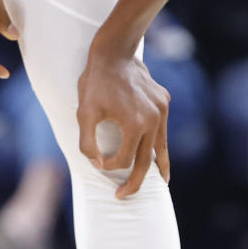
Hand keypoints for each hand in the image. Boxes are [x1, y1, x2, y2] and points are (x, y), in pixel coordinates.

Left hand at [77, 45, 169, 198]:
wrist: (114, 52)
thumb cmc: (95, 83)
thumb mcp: (83, 113)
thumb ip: (87, 143)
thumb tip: (97, 164)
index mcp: (135, 124)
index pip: (123, 158)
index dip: (108, 165)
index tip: (98, 163)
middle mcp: (153, 120)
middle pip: (146, 161)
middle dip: (134, 182)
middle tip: (123, 196)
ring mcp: (162, 110)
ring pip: (161, 147)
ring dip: (158, 167)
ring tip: (160, 183)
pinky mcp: (164, 102)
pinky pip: (161, 129)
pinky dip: (160, 144)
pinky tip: (160, 155)